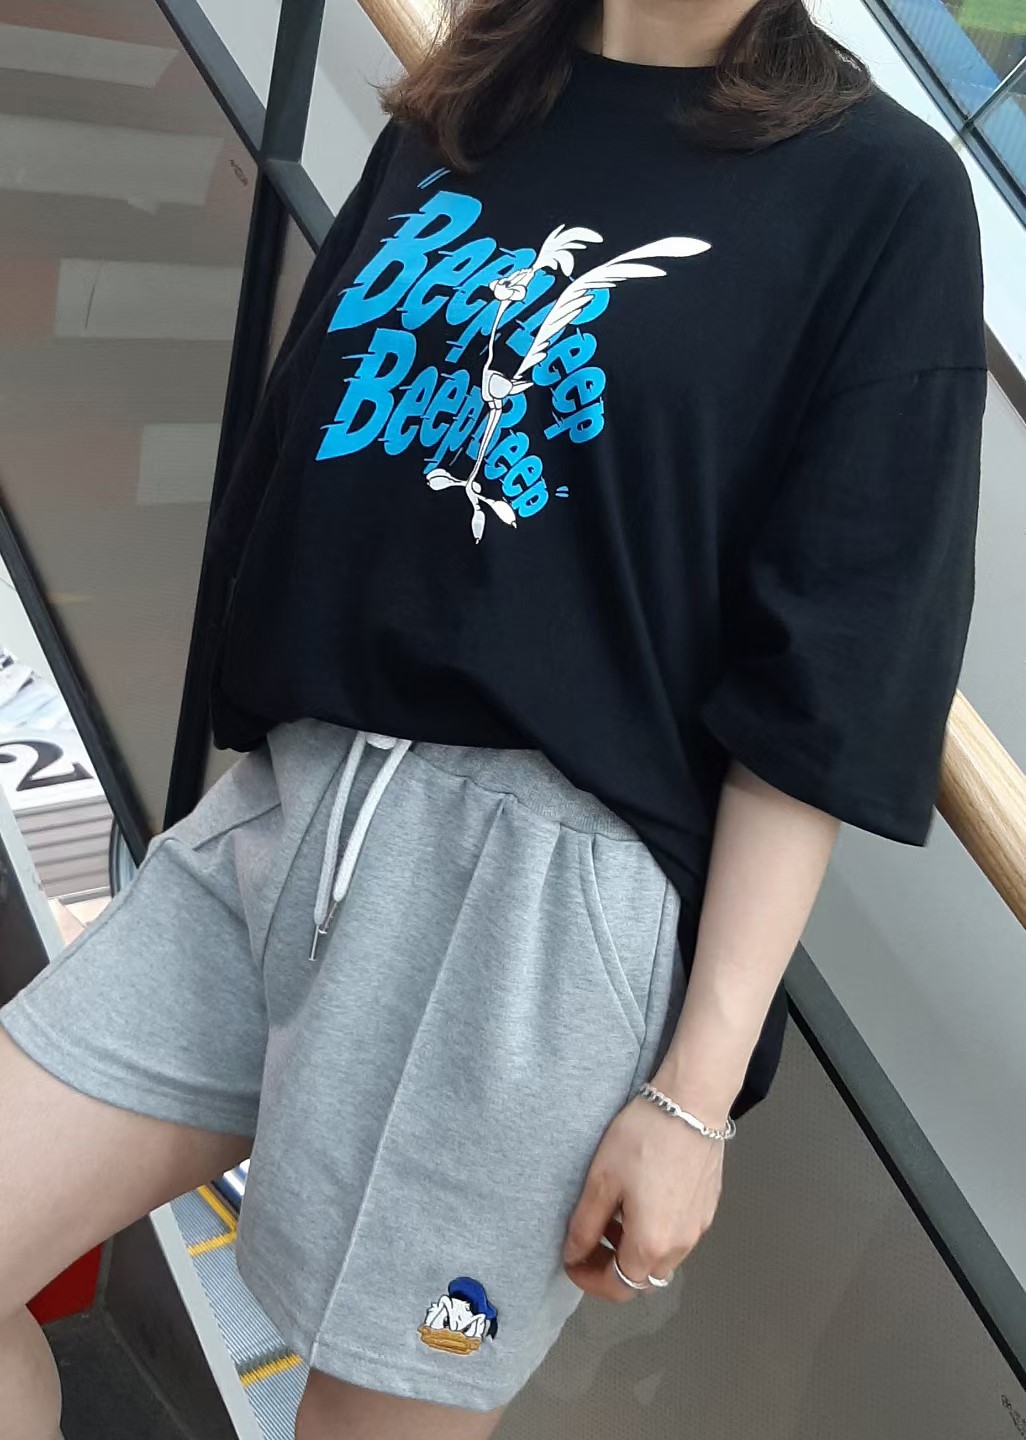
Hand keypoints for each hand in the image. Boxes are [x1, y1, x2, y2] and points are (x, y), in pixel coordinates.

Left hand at [561, 1092, 724, 1299]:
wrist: (692, 1104)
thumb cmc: (642, 1140)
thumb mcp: (601, 1181)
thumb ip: (585, 1226)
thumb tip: (574, 1255)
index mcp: (651, 1245)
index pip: (618, 1287)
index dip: (589, 1280)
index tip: (571, 1261)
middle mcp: (681, 1246)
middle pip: (643, 1278)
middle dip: (612, 1267)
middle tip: (590, 1240)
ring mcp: (699, 1228)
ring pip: (663, 1259)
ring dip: (634, 1250)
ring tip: (613, 1217)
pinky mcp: (708, 1208)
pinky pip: (678, 1237)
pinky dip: (655, 1233)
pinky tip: (642, 1200)